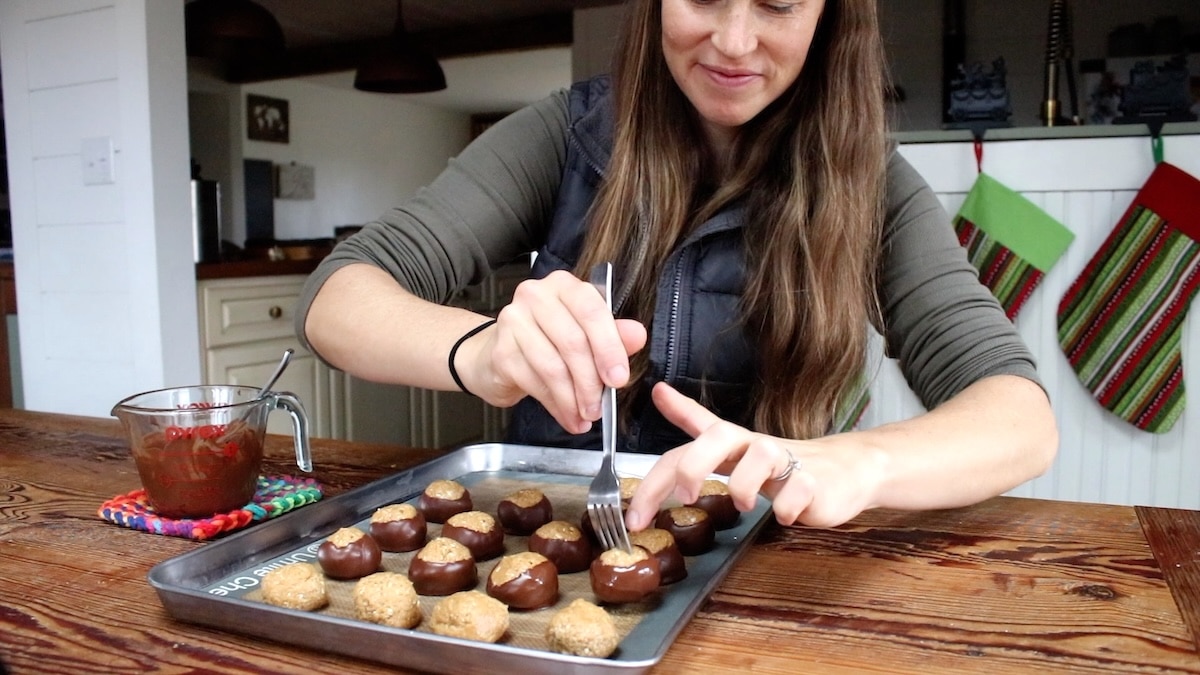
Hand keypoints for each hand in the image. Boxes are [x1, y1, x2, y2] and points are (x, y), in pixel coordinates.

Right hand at [463, 270, 646, 433]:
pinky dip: (555, 406)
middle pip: (573, 342)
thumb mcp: (585, 335)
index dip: (608, 347)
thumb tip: (637, 335)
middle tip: (600, 408)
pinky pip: (535, 383)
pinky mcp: (501, 351)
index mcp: (563, 285)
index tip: (619, 378)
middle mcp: (535, 296)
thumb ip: (613, 334)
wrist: (498, 356)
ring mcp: (513, 321)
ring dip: (573, 399)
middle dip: (590, 382)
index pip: (591, 310)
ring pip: (553, 367)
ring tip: (584, 416)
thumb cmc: (548, 341)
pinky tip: (566, 416)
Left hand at [625, 383, 883, 529]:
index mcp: (730, 442)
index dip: (655, 478)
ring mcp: (787, 462)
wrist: (846, 469)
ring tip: (744, 504)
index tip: (632, 513)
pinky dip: (788, 507)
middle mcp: (754, 446)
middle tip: (685, 496)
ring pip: (760, 458)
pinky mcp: (816, 482)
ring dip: (744, 486)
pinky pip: (799, 489)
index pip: (684, 449)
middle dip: (693, 466)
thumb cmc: (781, 462)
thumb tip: (659, 392)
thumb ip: (695, 422)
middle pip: (719, 437)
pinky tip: (787, 515)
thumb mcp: (732, 445)